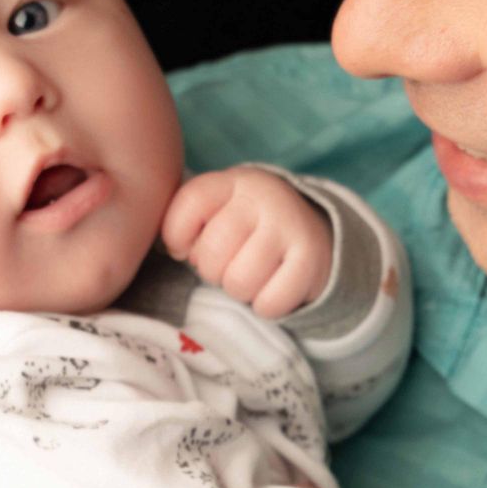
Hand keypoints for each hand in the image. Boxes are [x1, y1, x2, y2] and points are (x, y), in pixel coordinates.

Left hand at [162, 165, 332, 316]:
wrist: (310, 231)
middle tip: (227, 263)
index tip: (185, 247)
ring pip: (238, 282)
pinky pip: (269, 303)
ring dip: (238, 290)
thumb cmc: (245, 227)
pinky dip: (265, 306)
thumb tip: (174, 250)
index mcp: (234, 181)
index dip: (176, 236)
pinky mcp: (311, 259)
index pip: (190, 205)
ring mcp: (290, 227)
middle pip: (211, 253)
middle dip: (210, 270)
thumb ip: (185, 221)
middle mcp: (264, 197)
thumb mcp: (217, 209)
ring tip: (249, 274)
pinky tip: (272, 287)